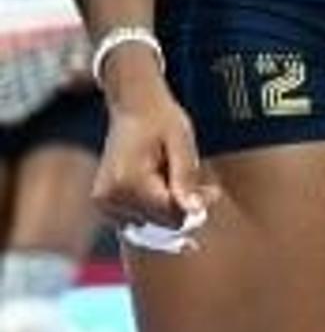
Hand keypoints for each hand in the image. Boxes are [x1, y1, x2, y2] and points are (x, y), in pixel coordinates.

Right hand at [93, 64, 216, 250]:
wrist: (133, 107)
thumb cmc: (161, 120)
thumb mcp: (182, 145)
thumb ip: (186, 179)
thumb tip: (193, 211)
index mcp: (128, 182)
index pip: (172, 216)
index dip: (198, 206)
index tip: (213, 189)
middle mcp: (110, 196)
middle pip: (162, 223)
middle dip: (185, 207)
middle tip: (203, 184)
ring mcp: (103, 202)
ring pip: (152, 225)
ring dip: (170, 208)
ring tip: (175, 177)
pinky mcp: (104, 203)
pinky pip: (139, 219)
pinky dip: (155, 209)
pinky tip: (162, 185)